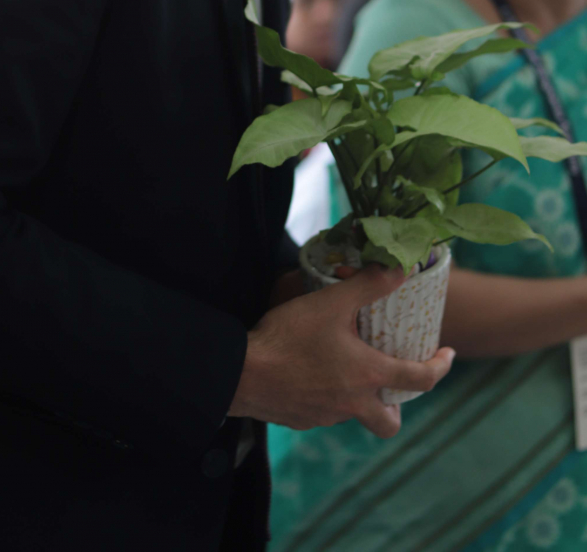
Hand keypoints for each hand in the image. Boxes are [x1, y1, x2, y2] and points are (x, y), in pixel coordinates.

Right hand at [228, 264, 454, 438]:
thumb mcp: (331, 303)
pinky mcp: (302, 420)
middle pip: (389, 423)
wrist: (243, 373)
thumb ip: (367, 285)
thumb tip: (401, 268)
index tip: (448, 355)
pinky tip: (310, 372)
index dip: (440, 367)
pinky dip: (327, 396)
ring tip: (344, 366)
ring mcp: (327, 416)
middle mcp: (353, 403)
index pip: (420, 380)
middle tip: (392, 384)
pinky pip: (324, 412)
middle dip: (397, 408)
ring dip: (357, 395)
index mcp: (368, 376)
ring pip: (354, 413)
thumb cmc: (290, 337)